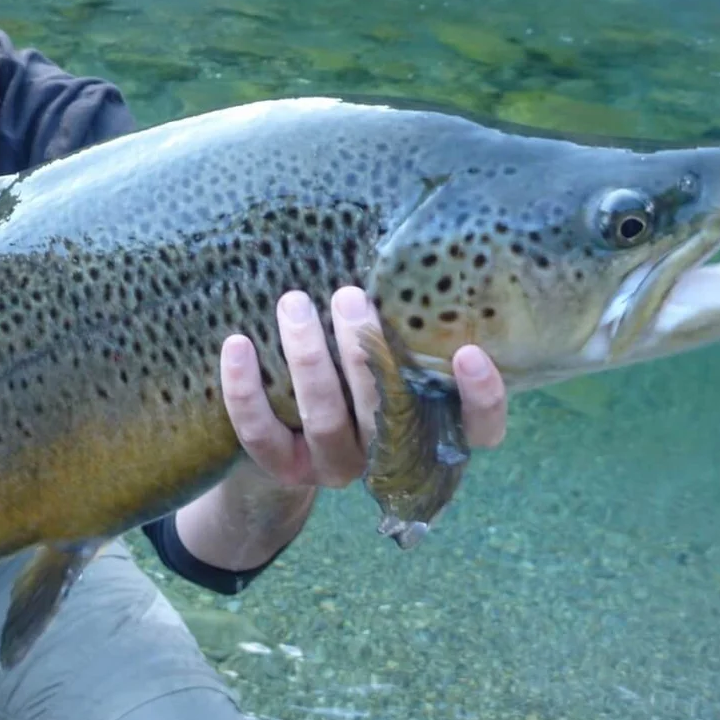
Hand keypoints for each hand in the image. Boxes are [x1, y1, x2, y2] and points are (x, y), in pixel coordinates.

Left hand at [220, 286, 508, 489]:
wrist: (293, 431)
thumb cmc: (360, 369)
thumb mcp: (394, 350)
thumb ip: (406, 325)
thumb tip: (400, 251)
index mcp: (433, 430)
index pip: (479, 430)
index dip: (481, 399)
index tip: (471, 353)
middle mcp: (389, 456)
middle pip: (386, 411)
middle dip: (364, 351)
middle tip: (348, 295)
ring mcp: (336, 467)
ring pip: (324, 419)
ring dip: (308, 358)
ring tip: (294, 303)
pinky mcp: (284, 469)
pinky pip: (262, 435)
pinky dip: (246, 390)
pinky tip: (238, 344)